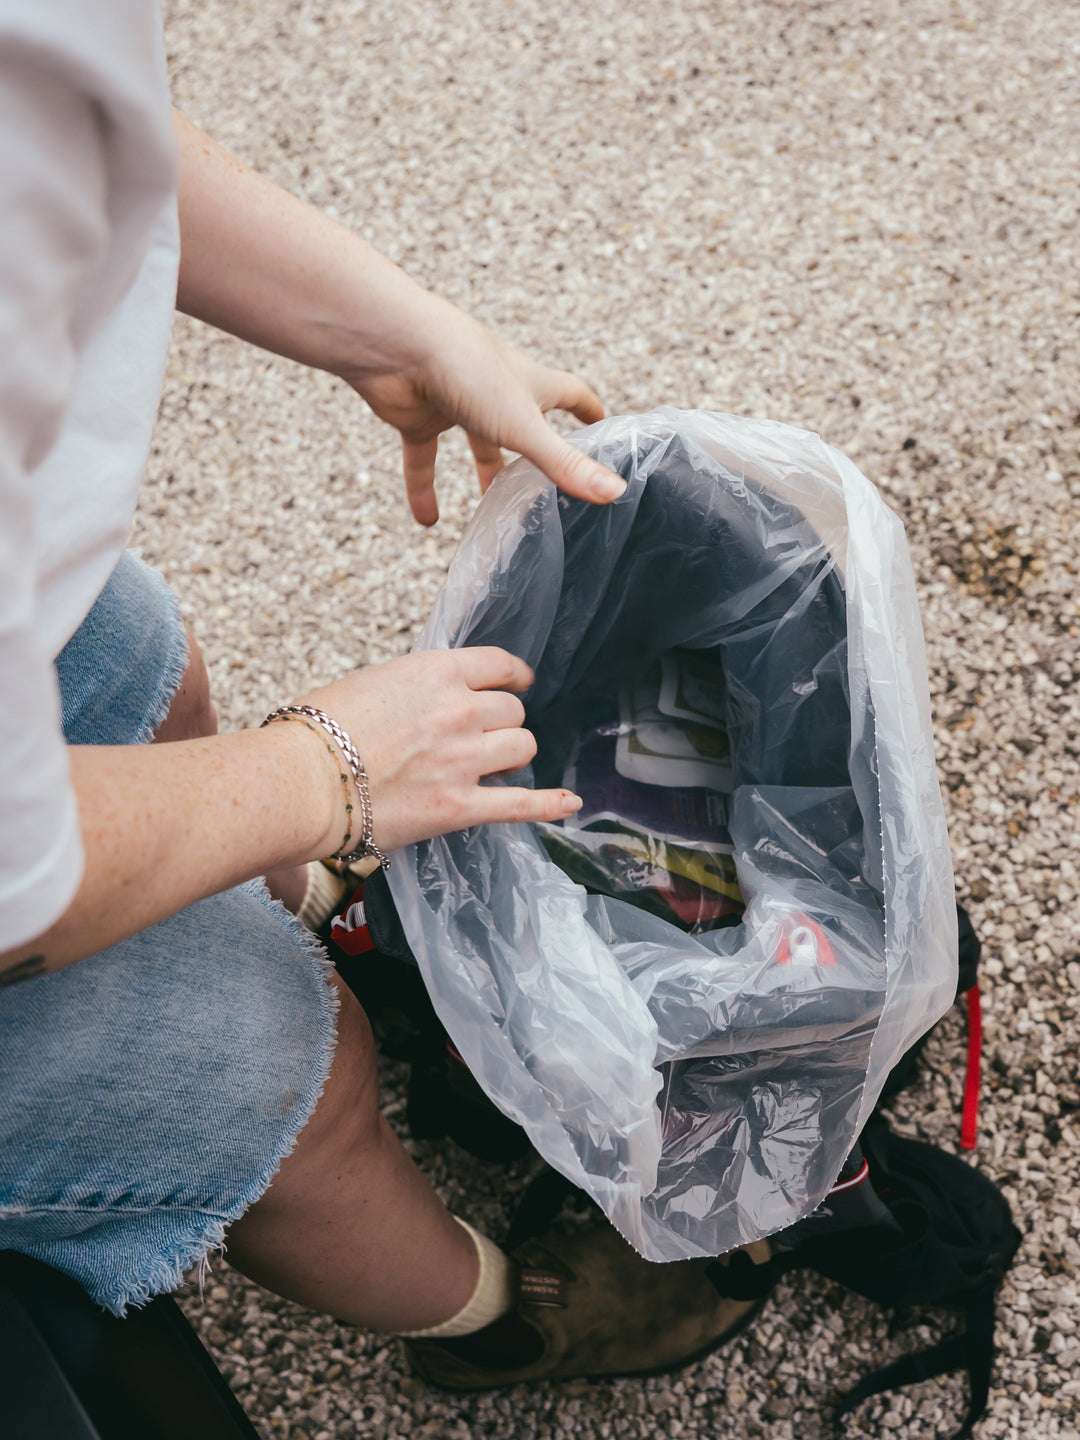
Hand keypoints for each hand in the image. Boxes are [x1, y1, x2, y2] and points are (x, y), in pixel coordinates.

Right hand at [297, 647, 580, 853]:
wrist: (300, 781)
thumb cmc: (317, 731)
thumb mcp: (372, 682)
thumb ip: (416, 688)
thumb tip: (434, 701)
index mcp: (436, 672)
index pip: (500, 665)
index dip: (513, 676)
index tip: (516, 683)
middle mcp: (459, 710)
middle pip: (513, 710)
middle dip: (500, 723)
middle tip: (479, 738)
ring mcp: (464, 759)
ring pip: (521, 748)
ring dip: (510, 756)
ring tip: (490, 765)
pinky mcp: (461, 807)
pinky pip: (522, 804)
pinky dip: (549, 803)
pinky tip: (568, 802)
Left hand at [338, 293, 625, 524]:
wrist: (395, 345)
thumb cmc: (467, 372)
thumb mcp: (523, 426)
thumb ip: (565, 464)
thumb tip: (615, 491)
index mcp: (528, 383)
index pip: (570, 393)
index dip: (587, 409)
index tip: (602, 424)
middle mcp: (495, 390)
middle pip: (524, 422)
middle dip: (535, 451)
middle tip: (546, 482)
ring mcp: (456, 402)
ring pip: (475, 440)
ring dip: (483, 470)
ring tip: (488, 505)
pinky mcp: (418, 416)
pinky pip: (422, 457)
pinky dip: (423, 488)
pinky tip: (426, 521)